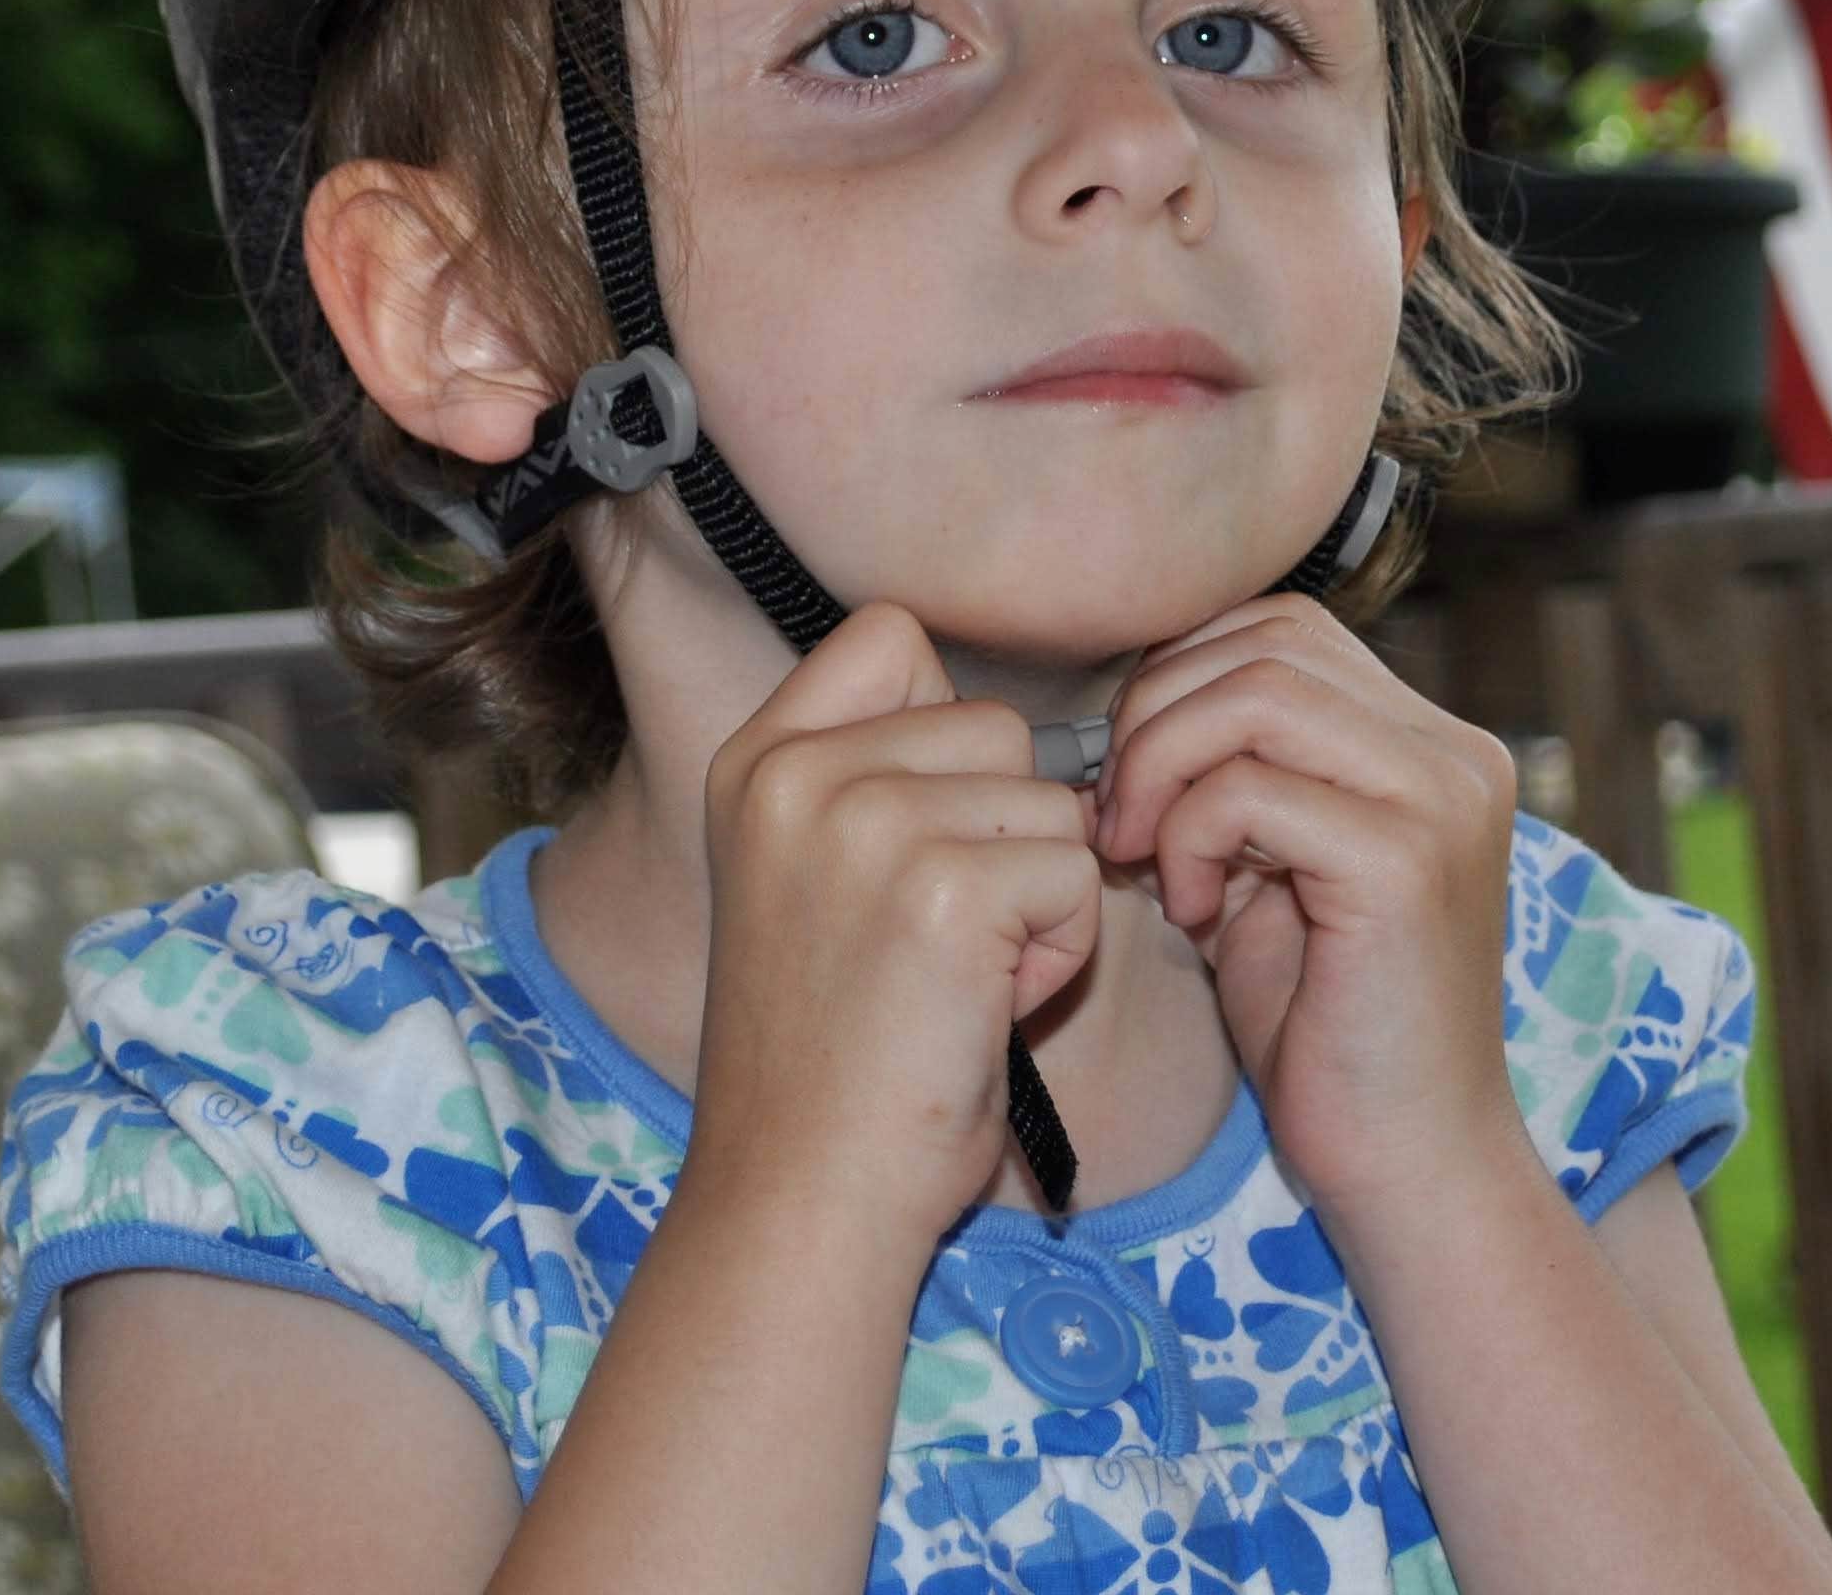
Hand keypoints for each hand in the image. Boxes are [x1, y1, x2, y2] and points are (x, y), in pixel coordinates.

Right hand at [688, 604, 1104, 1246]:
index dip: (946, 730)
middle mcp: (798, 773)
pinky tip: (984, 1009)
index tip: (925, 837)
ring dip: (1039, 897)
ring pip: (1050, 801)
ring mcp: (868, 822)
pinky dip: (1057, 954)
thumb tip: (1034, 732)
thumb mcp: (815, 880)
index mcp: (756, 761)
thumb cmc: (833, 1059)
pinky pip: (1074, 876)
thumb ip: (884, 781)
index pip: (893, 637)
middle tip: (938, 942)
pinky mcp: (944, 888)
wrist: (803, 1194)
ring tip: (959, 979)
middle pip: (997, 727)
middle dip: (1006, 834)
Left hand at [1089, 595, 1523, 1222]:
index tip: (1131, 778)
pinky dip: (1189, 835)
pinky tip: (1191, 909)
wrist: (1407, 1164)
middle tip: (1118, 818)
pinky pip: (1252, 788)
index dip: (1180, 680)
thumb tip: (1124, 710)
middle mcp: (1454, 752)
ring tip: (1143, 856)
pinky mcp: (1407, 862)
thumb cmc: (1325, 1030)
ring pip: (1256, 692)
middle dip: (1156, 715)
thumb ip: (1226, 780)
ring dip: (1163, 765)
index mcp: (1429, 744)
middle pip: (1264, 640)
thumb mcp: (1265, 872)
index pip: (1281, 629)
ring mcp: (1441, 799)